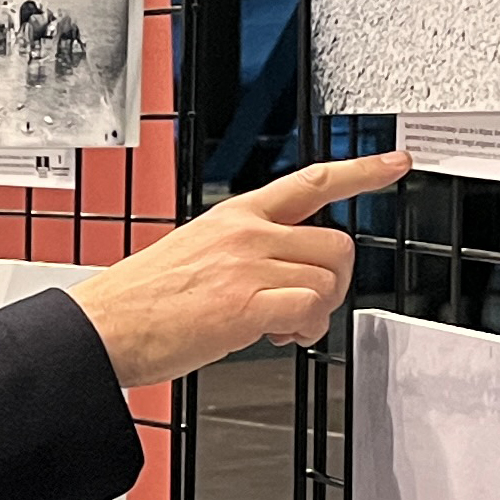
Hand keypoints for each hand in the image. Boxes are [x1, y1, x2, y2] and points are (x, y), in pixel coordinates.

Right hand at [67, 153, 408, 388]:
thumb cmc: (141, 300)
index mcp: (235, 215)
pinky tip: (281, 336)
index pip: (311, 181)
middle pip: (336, 242)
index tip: (395, 163)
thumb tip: (278, 274)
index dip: (362, 171)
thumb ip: (242, 252)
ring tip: (285, 324)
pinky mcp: (247, 304)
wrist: (105, 326)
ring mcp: (247, 266)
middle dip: (334, 280)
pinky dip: (306, 330)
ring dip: (318, 310)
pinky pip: (310, 309)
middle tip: (306, 303)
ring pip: (328, 278)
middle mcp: (246, 233)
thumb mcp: (195, 251)